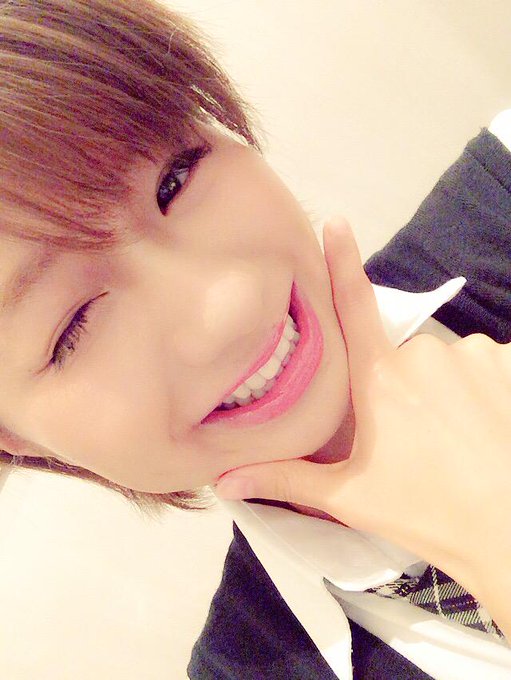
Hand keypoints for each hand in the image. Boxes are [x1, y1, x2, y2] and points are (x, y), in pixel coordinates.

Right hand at [215, 216, 510, 629]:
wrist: (507, 530)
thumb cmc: (427, 512)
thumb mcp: (349, 497)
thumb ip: (284, 478)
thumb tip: (223, 479)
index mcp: (379, 379)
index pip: (353, 304)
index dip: (341, 260)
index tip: (336, 221)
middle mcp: (425, 354)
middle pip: (404, 355)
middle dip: (404, 386)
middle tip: (416, 439)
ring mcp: (476, 355)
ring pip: (449, 363)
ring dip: (447, 390)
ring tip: (456, 440)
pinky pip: (488, 366)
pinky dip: (484, 390)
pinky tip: (488, 429)